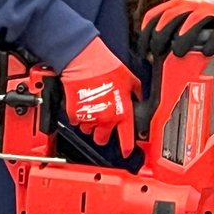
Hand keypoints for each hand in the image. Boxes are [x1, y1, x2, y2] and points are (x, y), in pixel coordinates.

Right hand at [60, 36, 141, 155]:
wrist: (85, 61)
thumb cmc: (107, 67)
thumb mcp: (130, 79)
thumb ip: (136, 92)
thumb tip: (139, 96)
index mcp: (122, 113)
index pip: (126, 139)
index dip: (127, 148)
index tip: (126, 152)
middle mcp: (106, 119)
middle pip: (102, 140)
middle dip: (102, 135)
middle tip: (103, 124)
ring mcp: (89, 117)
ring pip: (88, 131)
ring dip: (90, 124)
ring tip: (92, 109)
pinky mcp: (74, 113)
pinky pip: (76, 122)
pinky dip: (78, 116)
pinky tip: (82, 105)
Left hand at [137, 0, 213, 58]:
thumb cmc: (208, 22)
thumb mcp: (187, 21)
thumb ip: (172, 31)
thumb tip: (152, 53)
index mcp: (181, 4)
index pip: (157, 13)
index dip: (147, 30)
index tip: (143, 48)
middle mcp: (195, 4)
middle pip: (172, 16)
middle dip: (161, 33)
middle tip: (156, 51)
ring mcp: (213, 10)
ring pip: (195, 20)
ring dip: (185, 35)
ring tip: (178, 52)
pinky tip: (208, 51)